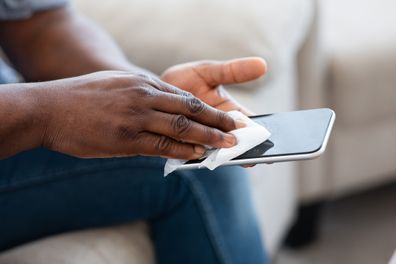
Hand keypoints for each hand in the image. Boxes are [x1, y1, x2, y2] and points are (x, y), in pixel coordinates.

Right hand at [34, 71, 243, 158]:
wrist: (51, 108)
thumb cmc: (84, 96)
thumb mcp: (117, 83)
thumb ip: (142, 92)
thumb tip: (163, 104)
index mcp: (142, 83)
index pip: (185, 97)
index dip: (209, 109)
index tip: (226, 117)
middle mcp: (143, 97)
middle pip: (189, 110)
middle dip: (217, 121)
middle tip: (237, 131)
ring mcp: (135, 118)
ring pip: (180, 128)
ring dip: (207, 137)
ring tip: (226, 145)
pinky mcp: (124, 139)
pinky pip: (160, 146)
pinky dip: (182, 152)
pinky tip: (198, 156)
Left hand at [162, 57, 266, 166]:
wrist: (155, 91)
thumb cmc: (185, 80)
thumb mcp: (210, 72)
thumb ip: (233, 71)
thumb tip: (263, 64)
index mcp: (229, 112)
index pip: (249, 126)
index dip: (258, 134)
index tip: (267, 141)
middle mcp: (216, 128)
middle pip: (235, 141)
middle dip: (244, 149)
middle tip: (254, 157)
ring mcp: (200, 138)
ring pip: (216, 150)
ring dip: (223, 155)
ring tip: (229, 160)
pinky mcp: (182, 144)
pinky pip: (192, 153)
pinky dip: (198, 155)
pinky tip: (202, 156)